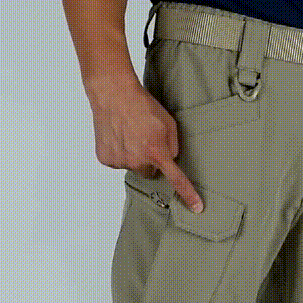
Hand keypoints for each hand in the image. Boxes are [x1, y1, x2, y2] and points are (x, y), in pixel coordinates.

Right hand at [86, 73, 203, 212]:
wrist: (113, 94)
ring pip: (133, 167)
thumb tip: (171, 160)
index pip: (175, 179)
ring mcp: (120, 161)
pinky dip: (119, 152)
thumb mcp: (168, 123)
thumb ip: (173, 146)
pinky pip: (118, 162)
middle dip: (150, 161)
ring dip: (133, 155)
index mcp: (157, 152)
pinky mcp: (106, 159)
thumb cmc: (142, 105)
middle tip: (145, 140)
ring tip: (130, 134)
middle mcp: (137, 160)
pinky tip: (119, 136)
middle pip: (149, 172)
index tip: (196, 208)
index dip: (187, 194)